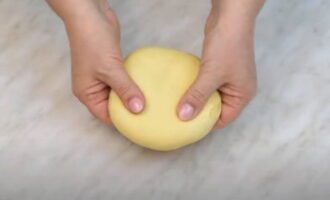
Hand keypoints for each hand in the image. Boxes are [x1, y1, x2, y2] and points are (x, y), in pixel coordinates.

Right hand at [61, 1, 144, 124]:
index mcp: (87, 94)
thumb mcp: (110, 69)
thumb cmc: (93, 42)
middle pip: (114, 106)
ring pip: (120, 94)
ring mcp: (103, 77)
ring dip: (133, 97)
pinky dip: (133, 84)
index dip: (122, 122)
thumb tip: (138, 109)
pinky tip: (147, 88)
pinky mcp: (111, 67)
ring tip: (152, 106)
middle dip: (130, 111)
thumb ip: (125, 90)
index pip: (106, 116)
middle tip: (150, 117)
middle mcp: (94, 88)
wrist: (91, 15)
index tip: (141, 127)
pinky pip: (124, 81)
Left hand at [177, 9, 257, 128]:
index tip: (187, 129)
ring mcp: (228, 78)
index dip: (206, 125)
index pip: (224, 119)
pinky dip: (196, 87)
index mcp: (242, 95)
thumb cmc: (227, 46)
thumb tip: (183, 116)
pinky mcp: (219, 68)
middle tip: (180, 119)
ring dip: (197, 99)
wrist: (230, 18)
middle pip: (216, 108)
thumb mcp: (211, 74)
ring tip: (178, 107)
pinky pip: (206, 84)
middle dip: (200, 113)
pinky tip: (182, 90)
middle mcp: (237, 89)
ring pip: (210, 96)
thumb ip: (198, 96)